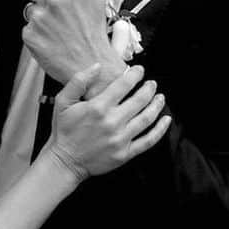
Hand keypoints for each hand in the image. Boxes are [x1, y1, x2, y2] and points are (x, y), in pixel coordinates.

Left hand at [23, 0, 122, 86]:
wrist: (91, 65)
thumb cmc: (94, 31)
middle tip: (56, 8)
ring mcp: (40, 18)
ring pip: (29, 7)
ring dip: (40, 15)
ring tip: (56, 27)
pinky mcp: (30, 35)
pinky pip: (27, 26)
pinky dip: (37, 32)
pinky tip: (51, 38)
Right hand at [46, 63, 170, 180]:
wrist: (65, 161)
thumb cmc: (64, 131)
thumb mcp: (62, 102)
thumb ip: (78, 81)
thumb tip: (97, 66)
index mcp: (98, 107)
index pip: (123, 85)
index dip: (135, 75)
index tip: (140, 70)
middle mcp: (112, 122)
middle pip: (140, 100)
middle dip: (149, 88)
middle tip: (152, 84)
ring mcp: (120, 139)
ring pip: (147, 118)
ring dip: (157, 105)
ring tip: (160, 98)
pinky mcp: (125, 153)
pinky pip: (148, 140)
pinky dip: (160, 130)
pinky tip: (166, 120)